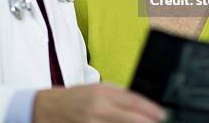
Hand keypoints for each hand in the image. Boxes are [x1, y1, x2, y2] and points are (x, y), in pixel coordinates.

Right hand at [33, 83, 166, 122]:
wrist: (45, 109)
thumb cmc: (73, 98)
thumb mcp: (95, 89)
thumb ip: (117, 96)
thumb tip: (140, 104)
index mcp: (101, 93)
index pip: (133, 100)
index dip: (150, 109)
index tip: (163, 114)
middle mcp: (98, 109)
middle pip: (131, 118)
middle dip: (148, 122)